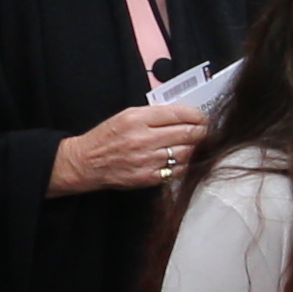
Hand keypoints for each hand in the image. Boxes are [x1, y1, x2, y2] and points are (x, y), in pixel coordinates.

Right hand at [50, 102, 216, 197]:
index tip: (203, 117)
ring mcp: (148, 160)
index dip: (197, 116)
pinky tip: (183, 159)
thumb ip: (154, 115)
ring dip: (196, 149)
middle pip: (189, 134)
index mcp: (137, 118)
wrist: (86, 162)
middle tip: (206, 131)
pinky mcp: (150, 177)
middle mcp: (144, 138)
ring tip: (196, 145)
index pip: (179, 114)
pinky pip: (179, 170)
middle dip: (202, 132)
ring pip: (188, 153)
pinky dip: (186, 164)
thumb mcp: (125, 116)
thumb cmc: (106, 137)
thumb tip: (183, 116)